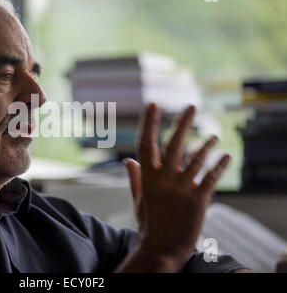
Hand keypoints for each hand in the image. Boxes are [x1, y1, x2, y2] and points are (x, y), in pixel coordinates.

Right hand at [117, 103, 229, 271]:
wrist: (161, 249)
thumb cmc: (148, 223)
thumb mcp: (139, 199)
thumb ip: (134, 178)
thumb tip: (127, 160)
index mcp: (147, 178)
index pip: (146, 144)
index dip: (149, 123)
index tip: (152, 105)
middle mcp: (164, 180)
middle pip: (174, 144)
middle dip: (183, 123)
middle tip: (191, 106)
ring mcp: (181, 190)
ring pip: (196, 158)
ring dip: (207, 144)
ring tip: (214, 135)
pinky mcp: (198, 201)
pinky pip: (211, 178)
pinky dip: (219, 165)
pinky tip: (226, 156)